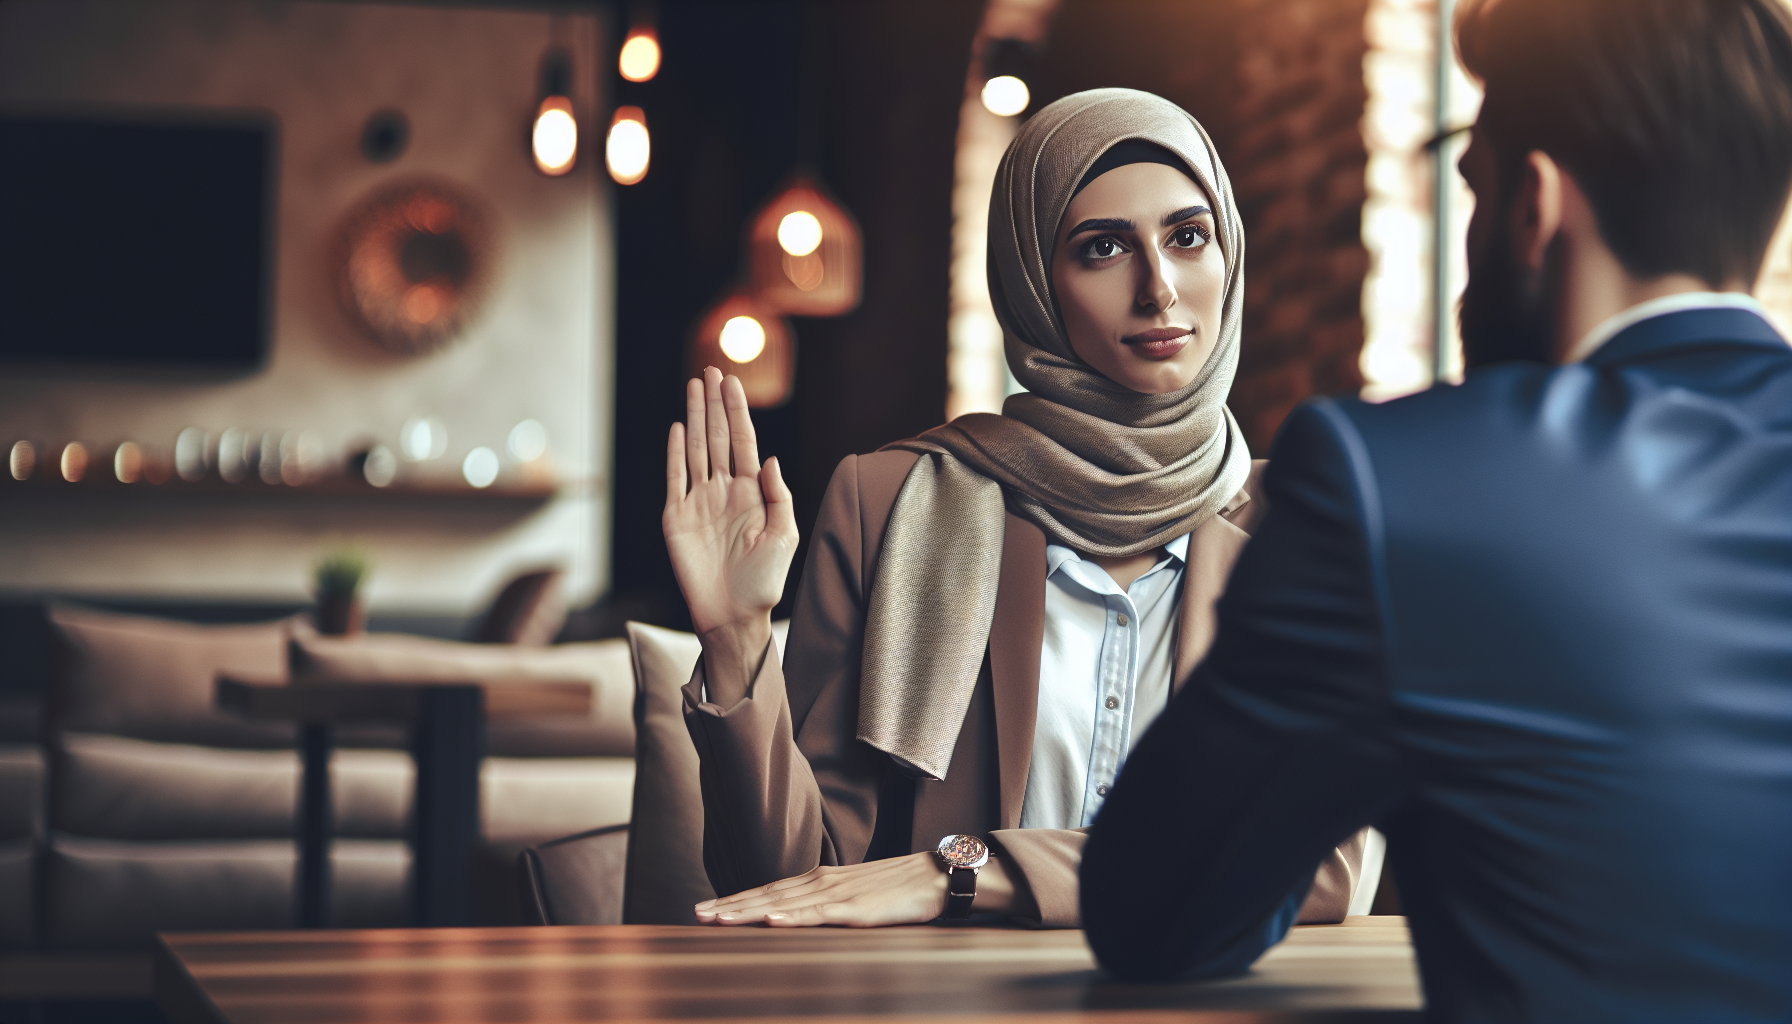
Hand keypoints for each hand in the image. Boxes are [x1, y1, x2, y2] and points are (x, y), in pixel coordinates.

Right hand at [663, 368, 797, 700]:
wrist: (734, 616)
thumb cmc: (765, 581)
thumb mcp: (785, 535)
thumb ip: (779, 495)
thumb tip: (769, 457)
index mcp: (752, 492)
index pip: (742, 442)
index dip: (737, 411)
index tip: (732, 381)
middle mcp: (724, 491)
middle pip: (717, 437)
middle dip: (714, 404)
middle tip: (711, 369)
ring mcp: (698, 502)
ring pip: (695, 450)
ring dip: (693, 418)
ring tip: (693, 386)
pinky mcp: (676, 519)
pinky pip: (674, 479)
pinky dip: (673, 454)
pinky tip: (676, 429)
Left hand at [693, 851, 1023, 926]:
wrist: (937, 875)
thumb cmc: (898, 889)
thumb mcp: (854, 896)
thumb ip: (826, 904)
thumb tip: (797, 917)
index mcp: (820, 880)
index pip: (769, 890)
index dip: (735, 899)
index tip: (704, 908)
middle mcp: (822, 882)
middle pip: (767, 895)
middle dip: (730, 906)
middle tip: (695, 914)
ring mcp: (838, 894)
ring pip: (785, 904)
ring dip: (749, 910)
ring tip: (719, 918)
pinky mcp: (858, 909)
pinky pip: (820, 914)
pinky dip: (793, 916)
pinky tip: (772, 919)